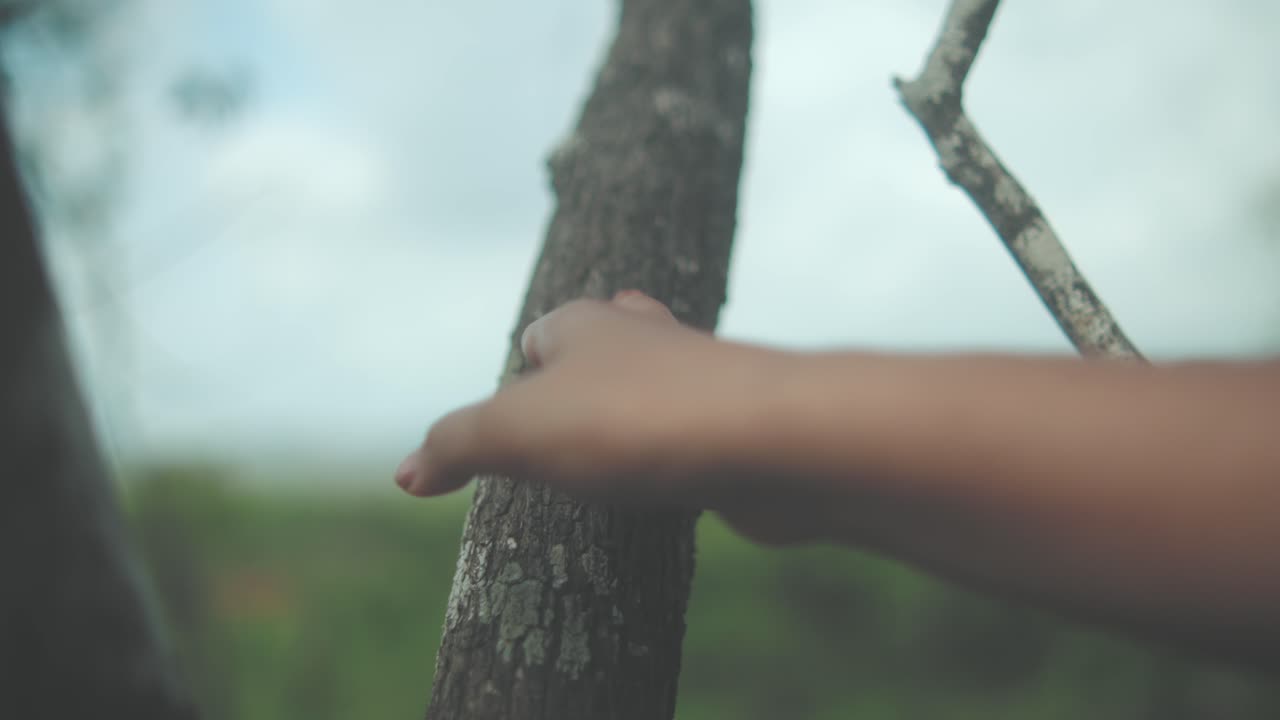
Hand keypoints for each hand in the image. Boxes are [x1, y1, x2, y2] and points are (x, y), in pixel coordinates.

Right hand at [395, 290, 829, 544]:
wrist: (774, 439)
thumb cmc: (639, 420)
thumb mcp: (519, 431)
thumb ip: (457, 445)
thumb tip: (404, 474)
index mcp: (587, 325)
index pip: (541, 335)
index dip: (520, 372)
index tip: (507, 417)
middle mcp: (646, 342)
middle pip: (606, 351)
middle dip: (584, 380)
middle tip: (563, 421)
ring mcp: (699, 384)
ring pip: (657, 391)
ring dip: (636, 418)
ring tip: (616, 453)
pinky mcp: (740, 431)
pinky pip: (697, 439)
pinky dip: (679, 458)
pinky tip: (674, 486)